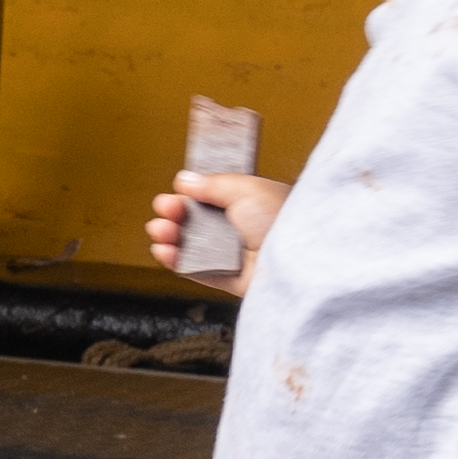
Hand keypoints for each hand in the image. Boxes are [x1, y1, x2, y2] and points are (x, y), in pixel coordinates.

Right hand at [149, 169, 287, 292]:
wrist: (296, 259)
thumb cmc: (282, 221)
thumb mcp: (245, 188)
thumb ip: (212, 183)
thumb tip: (186, 180)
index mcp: (248, 204)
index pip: (210, 197)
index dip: (189, 194)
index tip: (178, 190)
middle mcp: (239, 229)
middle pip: (194, 220)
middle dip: (174, 212)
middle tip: (167, 208)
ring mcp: (230, 255)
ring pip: (188, 244)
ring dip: (169, 235)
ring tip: (162, 229)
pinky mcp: (224, 278)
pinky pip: (192, 270)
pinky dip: (174, 261)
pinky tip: (164, 250)